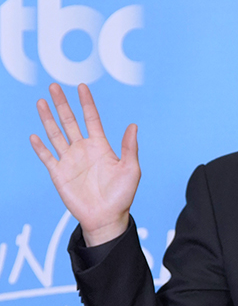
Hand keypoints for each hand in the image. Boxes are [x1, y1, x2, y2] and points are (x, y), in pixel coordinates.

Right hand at [30, 83, 140, 245]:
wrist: (106, 218)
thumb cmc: (122, 196)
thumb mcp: (131, 170)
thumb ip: (130, 148)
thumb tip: (134, 125)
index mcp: (100, 146)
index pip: (91, 119)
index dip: (86, 103)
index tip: (82, 87)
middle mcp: (83, 150)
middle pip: (69, 121)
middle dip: (62, 104)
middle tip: (54, 86)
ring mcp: (70, 161)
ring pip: (56, 134)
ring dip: (48, 119)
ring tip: (41, 102)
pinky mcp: (59, 174)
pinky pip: (47, 157)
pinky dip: (40, 147)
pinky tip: (35, 136)